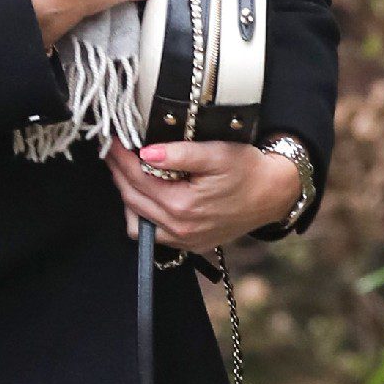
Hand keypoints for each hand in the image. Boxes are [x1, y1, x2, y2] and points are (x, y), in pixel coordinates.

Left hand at [104, 137, 302, 253]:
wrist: (273, 194)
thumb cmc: (247, 170)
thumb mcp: (217, 153)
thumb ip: (181, 153)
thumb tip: (147, 151)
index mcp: (182, 204)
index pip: (137, 177)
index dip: (120, 156)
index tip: (111, 139)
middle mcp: (179, 227)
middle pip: (132, 198)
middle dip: (118, 172)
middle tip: (111, 150)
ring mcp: (183, 240)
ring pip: (136, 221)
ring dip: (126, 194)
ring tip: (125, 170)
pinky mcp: (188, 245)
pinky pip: (152, 235)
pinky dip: (140, 215)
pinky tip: (143, 196)